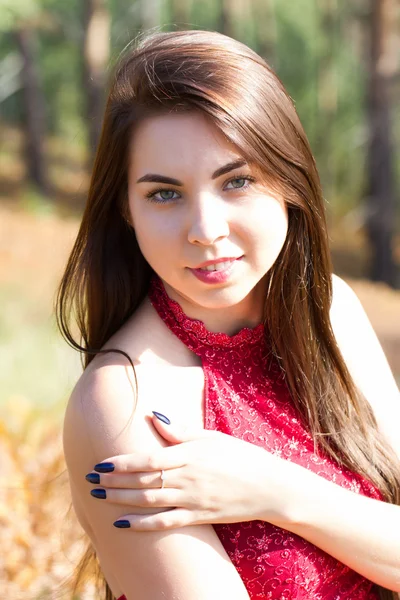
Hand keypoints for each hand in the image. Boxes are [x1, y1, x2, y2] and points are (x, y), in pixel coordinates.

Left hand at [85, 412, 295, 530]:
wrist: (269, 487)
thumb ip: (180, 431)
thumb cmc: (241, 456)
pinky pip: (165, 523)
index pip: (148, 460)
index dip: (122, 462)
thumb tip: (153, 416)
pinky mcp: (198, 517)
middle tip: (90, 479)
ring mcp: (192, 500)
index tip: (101, 461)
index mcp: (190, 455)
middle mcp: (188, 479)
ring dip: (120, 500)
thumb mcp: (212, 437)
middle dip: (113, 481)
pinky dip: (142, 524)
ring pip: (149, 502)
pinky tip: (122, 523)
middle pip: (143, 481)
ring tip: (99, 496)